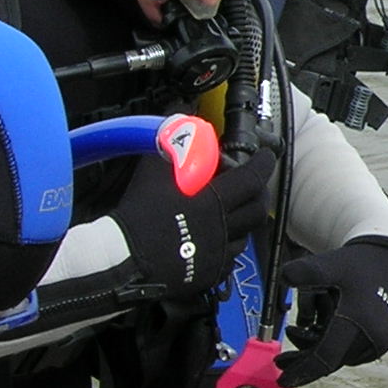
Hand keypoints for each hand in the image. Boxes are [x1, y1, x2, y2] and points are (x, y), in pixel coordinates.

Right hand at [116, 149, 272, 295]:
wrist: (121, 257)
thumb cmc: (137, 214)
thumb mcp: (153, 170)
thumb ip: (172, 143)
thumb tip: (181, 114)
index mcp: (214, 201)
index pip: (253, 178)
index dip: (263, 164)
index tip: (266, 157)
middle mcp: (223, 229)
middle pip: (258, 209)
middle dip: (258, 193)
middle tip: (251, 184)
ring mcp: (218, 254)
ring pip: (246, 235)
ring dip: (242, 220)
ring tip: (228, 211)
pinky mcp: (209, 274)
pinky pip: (230, 258)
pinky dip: (228, 245)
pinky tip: (214, 238)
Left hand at [276, 238, 387, 383]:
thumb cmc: (359, 262)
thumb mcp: (330, 264)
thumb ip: (305, 272)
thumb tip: (284, 276)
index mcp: (361, 322)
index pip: (326, 357)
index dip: (302, 371)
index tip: (282, 380)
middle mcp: (376, 338)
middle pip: (332, 360)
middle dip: (305, 361)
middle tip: (281, 361)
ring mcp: (382, 340)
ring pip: (343, 357)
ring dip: (320, 352)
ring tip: (300, 337)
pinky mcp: (385, 339)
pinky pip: (354, 351)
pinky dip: (336, 347)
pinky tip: (322, 334)